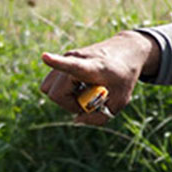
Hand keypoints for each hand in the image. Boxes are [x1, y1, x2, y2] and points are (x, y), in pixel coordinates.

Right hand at [40, 31, 159, 124]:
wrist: (126, 51)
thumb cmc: (124, 77)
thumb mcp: (120, 101)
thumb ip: (100, 117)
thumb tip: (76, 120)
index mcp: (93, 67)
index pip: (72, 66)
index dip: (57, 63)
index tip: (45, 57)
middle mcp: (75, 58)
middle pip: (56, 92)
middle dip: (70, 105)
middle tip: (90, 101)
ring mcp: (66, 57)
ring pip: (48, 89)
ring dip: (65, 98)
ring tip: (85, 91)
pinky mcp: (62, 59)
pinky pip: (51, 84)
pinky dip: (63, 91)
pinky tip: (80, 86)